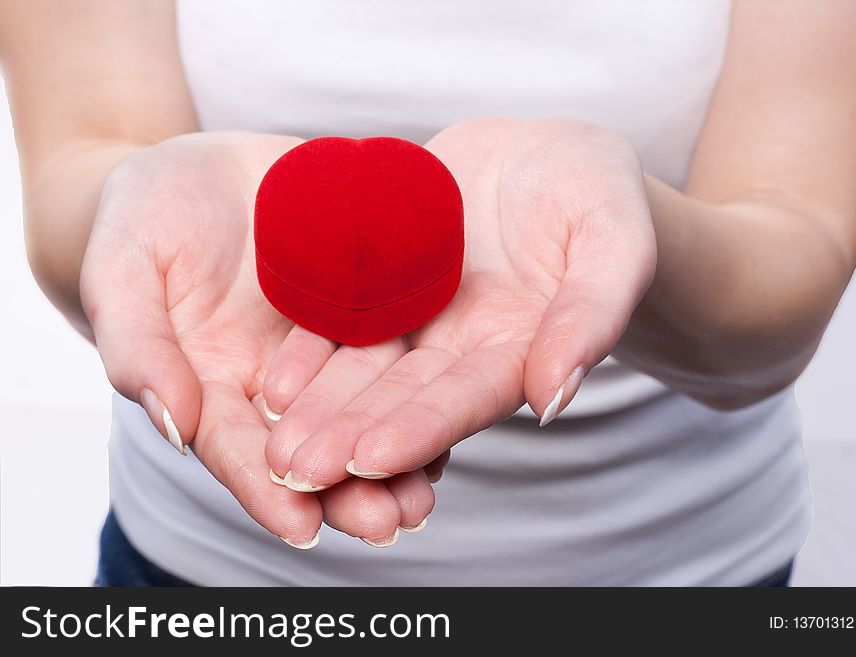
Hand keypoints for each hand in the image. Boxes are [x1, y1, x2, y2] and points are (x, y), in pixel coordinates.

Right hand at [80, 132, 435, 545]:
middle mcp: (276, 381)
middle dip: (349, 489)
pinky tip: (450, 410)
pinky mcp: (365, 306)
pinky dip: (420, 384)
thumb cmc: (145, 218)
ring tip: (428, 490)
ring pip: (363, 409)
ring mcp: (326, 347)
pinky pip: (395, 349)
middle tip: (390, 523)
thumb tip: (171, 424)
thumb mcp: (123, 270)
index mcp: (212, 386)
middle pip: (313, 445)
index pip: (238, 449)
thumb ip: (138, 346)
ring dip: (396, 451)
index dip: (266, 489)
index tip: (301, 527)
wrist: (205, 171)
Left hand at [264, 117, 655, 489]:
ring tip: (271, 445)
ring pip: (363, 370)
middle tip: (296, 471)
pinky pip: (343, 319)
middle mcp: (462, 347)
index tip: (370, 459)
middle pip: (402, 397)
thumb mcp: (614, 243)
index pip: (467, 398)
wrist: (547, 156)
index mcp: (519, 350)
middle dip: (350, 435)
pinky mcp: (386, 284)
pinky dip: (309, 352)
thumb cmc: (598, 195)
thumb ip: (591, 316)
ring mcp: (421, 318)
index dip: (420, 428)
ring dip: (319, 408)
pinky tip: (273, 383)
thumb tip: (556, 399)